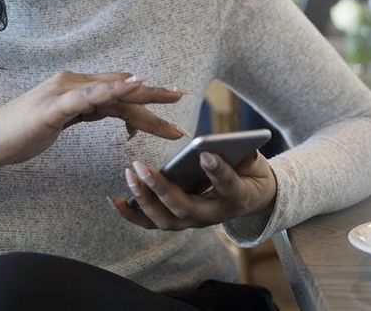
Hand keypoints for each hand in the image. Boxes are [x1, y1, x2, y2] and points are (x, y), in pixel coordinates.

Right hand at [0, 71, 185, 168]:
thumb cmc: (26, 131)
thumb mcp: (65, 120)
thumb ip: (89, 111)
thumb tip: (117, 113)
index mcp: (78, 88)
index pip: (119, 90)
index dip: (147, 94)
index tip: (173, 98)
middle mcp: (73, 83)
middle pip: (121, 89)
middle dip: (153, 95)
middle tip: (182, 96)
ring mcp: (63, 92)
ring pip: (110, 92)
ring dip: (140, 96)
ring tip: (165, 96)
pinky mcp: (54, 107)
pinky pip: (86, 98)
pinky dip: (109, 91)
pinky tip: (128, 89)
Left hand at [109, 150, 276, 229]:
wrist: (249, 198)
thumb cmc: (248, 174)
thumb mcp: (255, 163)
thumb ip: (248, 156)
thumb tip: (242, 148)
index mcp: (235, 198)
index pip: (227, 186)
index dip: (217, 171)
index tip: (205, 154)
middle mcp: (211, 216)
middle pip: (184, 208)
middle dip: (161, 188)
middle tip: (142, 166)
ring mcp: (192, 222)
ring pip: (164, 219)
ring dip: (143, 199)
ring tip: (130, 175)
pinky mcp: (176, 222)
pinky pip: (151, 222)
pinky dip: (131, 213)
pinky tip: (114, 199)